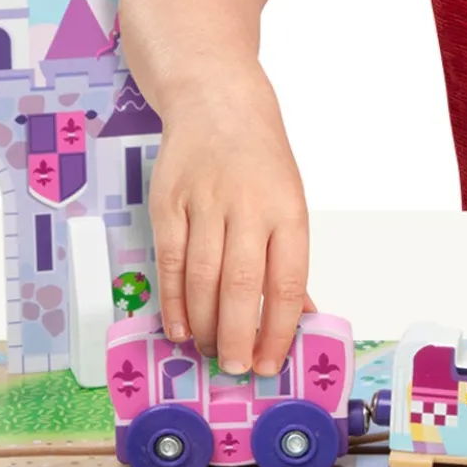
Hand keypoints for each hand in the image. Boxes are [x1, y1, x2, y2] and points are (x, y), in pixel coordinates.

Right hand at [148, 73, 311, 376]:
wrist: (216, 99)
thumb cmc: (259, 157)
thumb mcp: (288, 200)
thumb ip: (286, 259)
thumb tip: (298, 317)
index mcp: (286, 208)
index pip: (286, 281)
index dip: (278, 329)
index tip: (271, 361)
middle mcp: (247, 204)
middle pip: (241, 284)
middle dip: (239, 335)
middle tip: (237, 367)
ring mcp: (205, 200)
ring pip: (201, 276)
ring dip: (205, 323)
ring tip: (212, 351)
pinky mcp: (168, 200)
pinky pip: (168, 260)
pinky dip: (173, 300)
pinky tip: (181, 327)